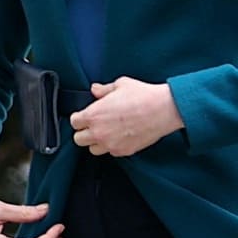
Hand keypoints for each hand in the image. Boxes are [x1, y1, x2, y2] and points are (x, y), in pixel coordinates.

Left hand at [69, 78, 184, 156]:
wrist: (163, 110)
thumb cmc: (143, 96)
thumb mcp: (120, 85)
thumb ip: (104, 90)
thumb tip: (95, 90)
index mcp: (93, 115)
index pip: (74, 122)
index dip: (79, 118)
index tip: (84, 116)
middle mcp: (99, 132)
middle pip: (78, 139)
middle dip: (84, 132)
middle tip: (94, 125)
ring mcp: (110, 144)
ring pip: (92, 150)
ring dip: (96, 142)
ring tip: (106, 133)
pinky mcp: (123, 151)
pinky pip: (110, 152)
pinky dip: (112, 146)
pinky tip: (119, 136)